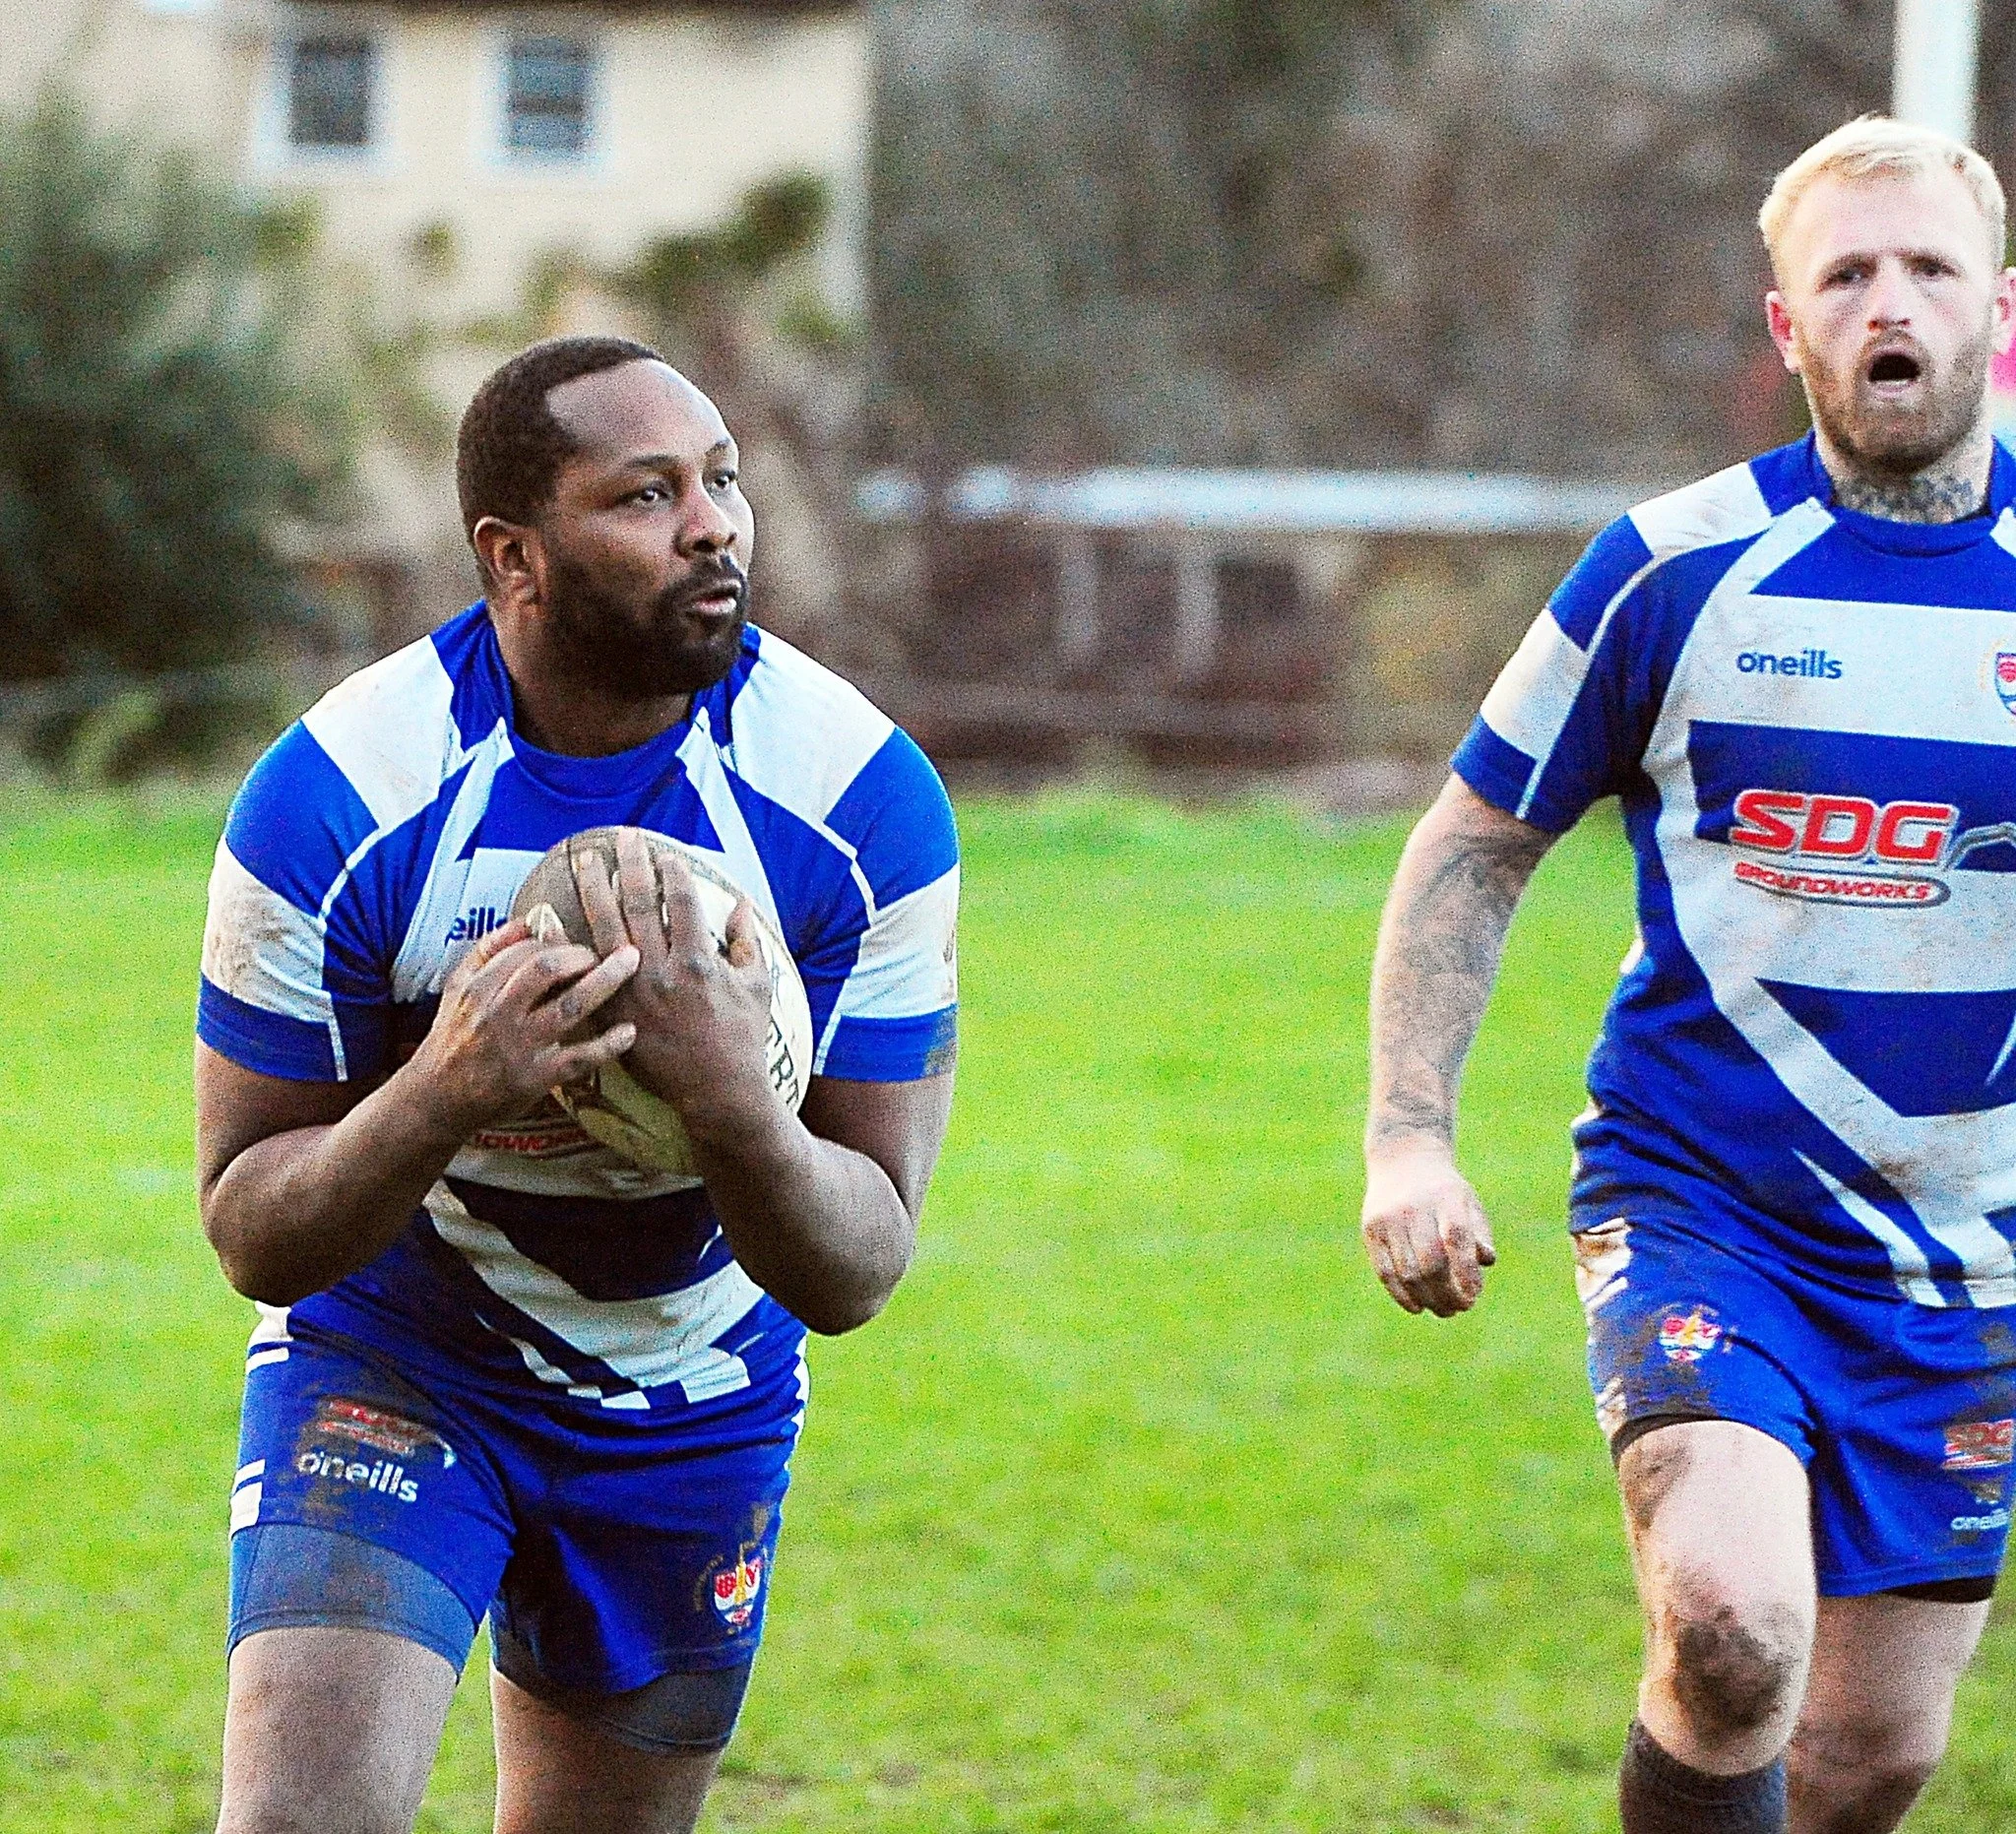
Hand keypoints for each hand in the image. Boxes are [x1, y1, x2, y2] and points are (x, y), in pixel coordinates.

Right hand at [407, 918, 639, 1135]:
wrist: (436, 1099)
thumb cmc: (453, 1038)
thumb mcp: (458, 988)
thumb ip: (488, 951)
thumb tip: (527, 920)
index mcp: (478, 989)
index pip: (524, 951)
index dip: (557, 943)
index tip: (576, 948)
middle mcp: (497, 1015)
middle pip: (546, 970)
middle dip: (582, 953)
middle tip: (607, 951)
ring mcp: (517, 1048)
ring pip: (568, 1008)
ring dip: (605, 982)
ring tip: (631, 965)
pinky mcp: (534, 1080)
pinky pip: (578, 1059)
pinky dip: (607, 1045)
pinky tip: (629, 1031)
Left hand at [575, 830, 778, 1137]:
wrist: (717, 1091)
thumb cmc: (743, 1038)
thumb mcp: (758, 986)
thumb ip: (748, 941)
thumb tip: (741, 903)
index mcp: (700, 962)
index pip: (684, 902)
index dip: (674, 872)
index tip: (666, 853)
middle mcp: (663, 972)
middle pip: (642, 905)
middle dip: (633, 866)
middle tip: (624, 837)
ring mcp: (634, 993)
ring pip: (607, 929)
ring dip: (596, 890)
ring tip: (586, 861)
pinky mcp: (614, 1013)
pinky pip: (584, 969)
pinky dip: (566, 941)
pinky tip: (552, 916)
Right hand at [1360, 1141, 1496, 1316]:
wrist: (1402, 1159)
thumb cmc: (1444, 1191)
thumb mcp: (1468, 1203)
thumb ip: (1478, 1233)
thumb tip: (1485, 1263)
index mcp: (1446, 1198)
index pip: (1457, 1239)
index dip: (1465, 1273)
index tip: (1473, 1296)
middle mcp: (1415, 1207)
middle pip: (1431, 1263)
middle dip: (1447, 1293)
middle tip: (1459, 1308)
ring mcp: (1389, 1219)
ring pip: (1408, 1272)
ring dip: (1428, 1299)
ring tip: (1443, 1310)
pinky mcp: (1371, 1229)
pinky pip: (1385, 1271)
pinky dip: (1401, 1294)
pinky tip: (1417, 1306)